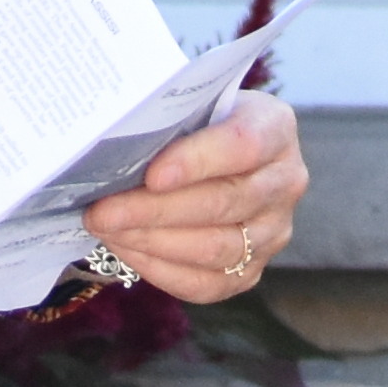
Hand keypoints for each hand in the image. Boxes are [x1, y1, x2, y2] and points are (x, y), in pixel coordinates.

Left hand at [76, 88, 300, 305]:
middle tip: (102, 211)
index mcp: (275, 128)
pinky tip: (126, 250)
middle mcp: (284, 182)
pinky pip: (206, 283)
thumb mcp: (194, 103)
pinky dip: (160, 270)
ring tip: (107, 229)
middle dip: (154, 210)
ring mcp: (273, 232)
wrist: (218, 157)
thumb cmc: (198, 123)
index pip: (242, 145)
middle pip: (222, 203)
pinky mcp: (251, 271)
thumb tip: (114, 143)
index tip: (152, 175)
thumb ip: (170, 116)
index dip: (197, 162)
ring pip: (214, 248)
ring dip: (152, 242)